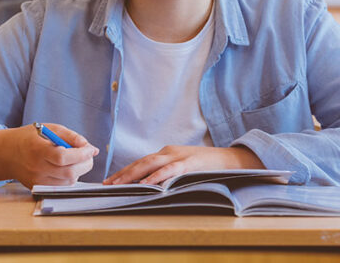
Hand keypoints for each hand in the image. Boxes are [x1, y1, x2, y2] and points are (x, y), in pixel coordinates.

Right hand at [0, 123, 98, 187]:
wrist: (7, 153)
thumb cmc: (29, 138)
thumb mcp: (48, 128)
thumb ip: (71, 136)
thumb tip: (92, 149)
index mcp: (37, 149)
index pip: (63, 157)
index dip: (81, 154)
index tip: (90, 149)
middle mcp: (36, 168)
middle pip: (69, 173)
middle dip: (85, 164)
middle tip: (88, 155)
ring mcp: (37, 181)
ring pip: (68, 182)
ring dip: (78, 171)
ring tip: (75, 160)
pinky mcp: (38, 188)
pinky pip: (61, 187)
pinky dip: (70, 178)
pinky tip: (66, 167)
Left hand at [104, 145, 263, 185]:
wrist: (232, 160)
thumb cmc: (206, 167)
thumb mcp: (184, 168)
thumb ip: (169, 174)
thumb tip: (151, 187)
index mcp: (167, 153)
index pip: (141, 162)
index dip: (125, 171)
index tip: (111, 181)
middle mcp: (169, 152)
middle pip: (141, 162)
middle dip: (123, 173)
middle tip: (108, 184)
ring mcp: (179, 156)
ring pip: (151, 164)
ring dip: (133, 174)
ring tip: (120, 184)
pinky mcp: (190, 163)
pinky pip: (170, 170)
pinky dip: (158, 176)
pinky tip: (147, 183)